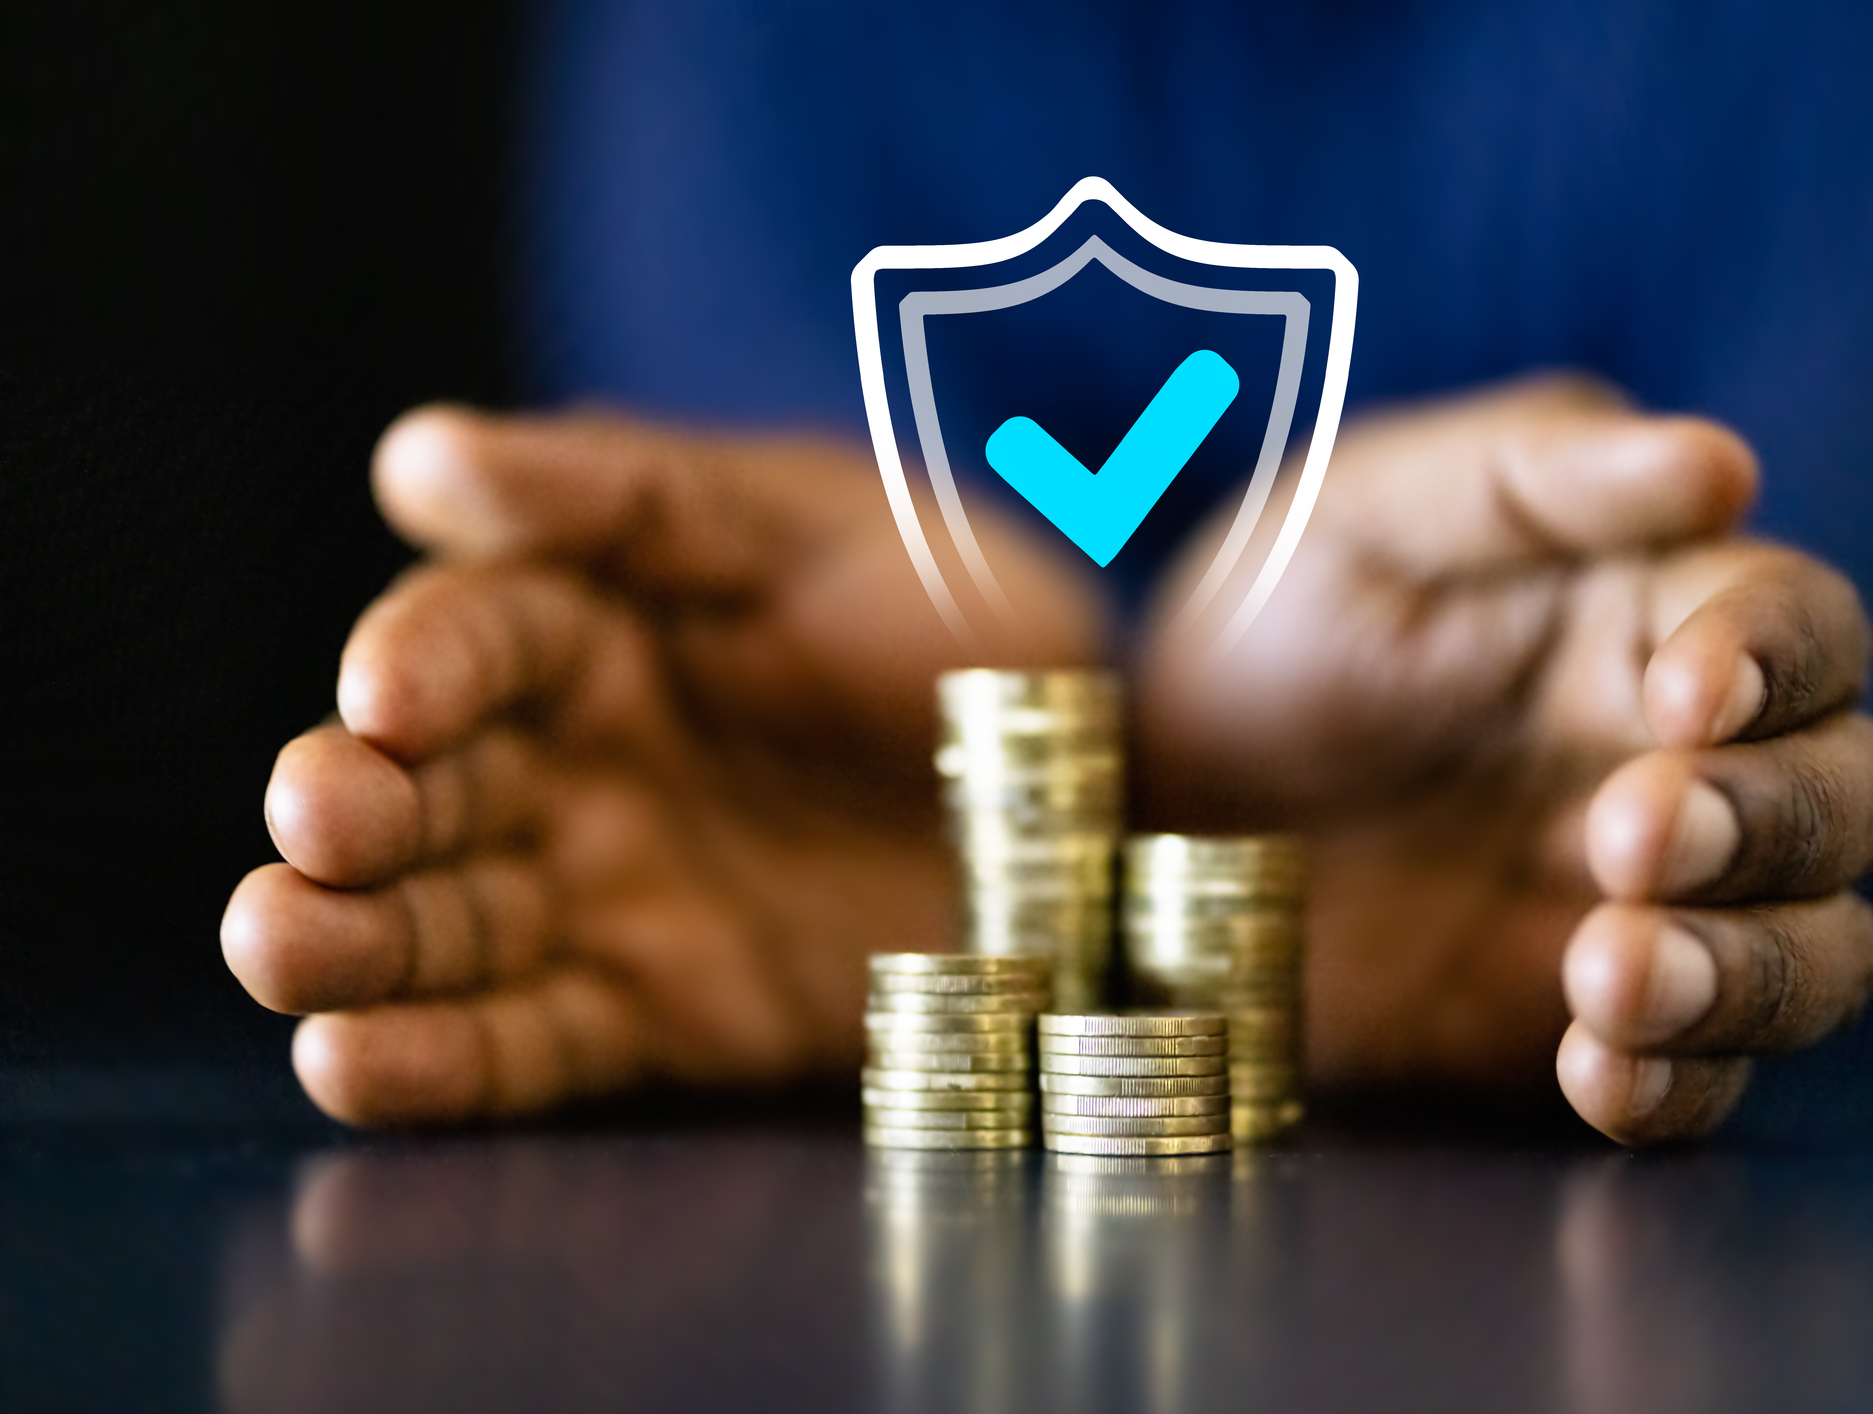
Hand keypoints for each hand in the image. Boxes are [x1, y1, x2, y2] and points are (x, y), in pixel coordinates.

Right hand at [222, 408, 1101, 1124]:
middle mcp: (573, 765)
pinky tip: (351, 1059)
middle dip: (353, 807)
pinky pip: (530, 1041)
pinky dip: (439, 1060)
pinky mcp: (660, 1011)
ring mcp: (608, 894)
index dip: (426, 662)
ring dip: (352, 940)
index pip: (477, 635)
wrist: (1104, 793)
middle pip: (426, 789)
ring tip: (278, 946)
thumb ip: (633, 495)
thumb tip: (418, 459)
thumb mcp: (822, 524)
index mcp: (600, 626)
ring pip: (445, 921)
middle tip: (313, 824)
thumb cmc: (964, 619)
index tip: (393, 696)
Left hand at [1137, 376, 1872, 1142]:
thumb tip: (1721, 463)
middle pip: (1844, 793)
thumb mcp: (1363, 518)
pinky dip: (1678, 1083)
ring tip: (1606, 978)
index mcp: (1651, 616)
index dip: (1777, 655)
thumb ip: (1530, 476)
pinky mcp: (1594, 1028)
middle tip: (1629, 836)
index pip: (1799, 625)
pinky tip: (1599, 1072)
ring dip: (1744, 969)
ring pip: (1810, 947)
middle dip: (1767, 819)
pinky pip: (1701, 1077)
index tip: (1684, 693)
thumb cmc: (1261, 634)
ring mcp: (1654, 907)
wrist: (1143, 822)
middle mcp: (1685, 762)